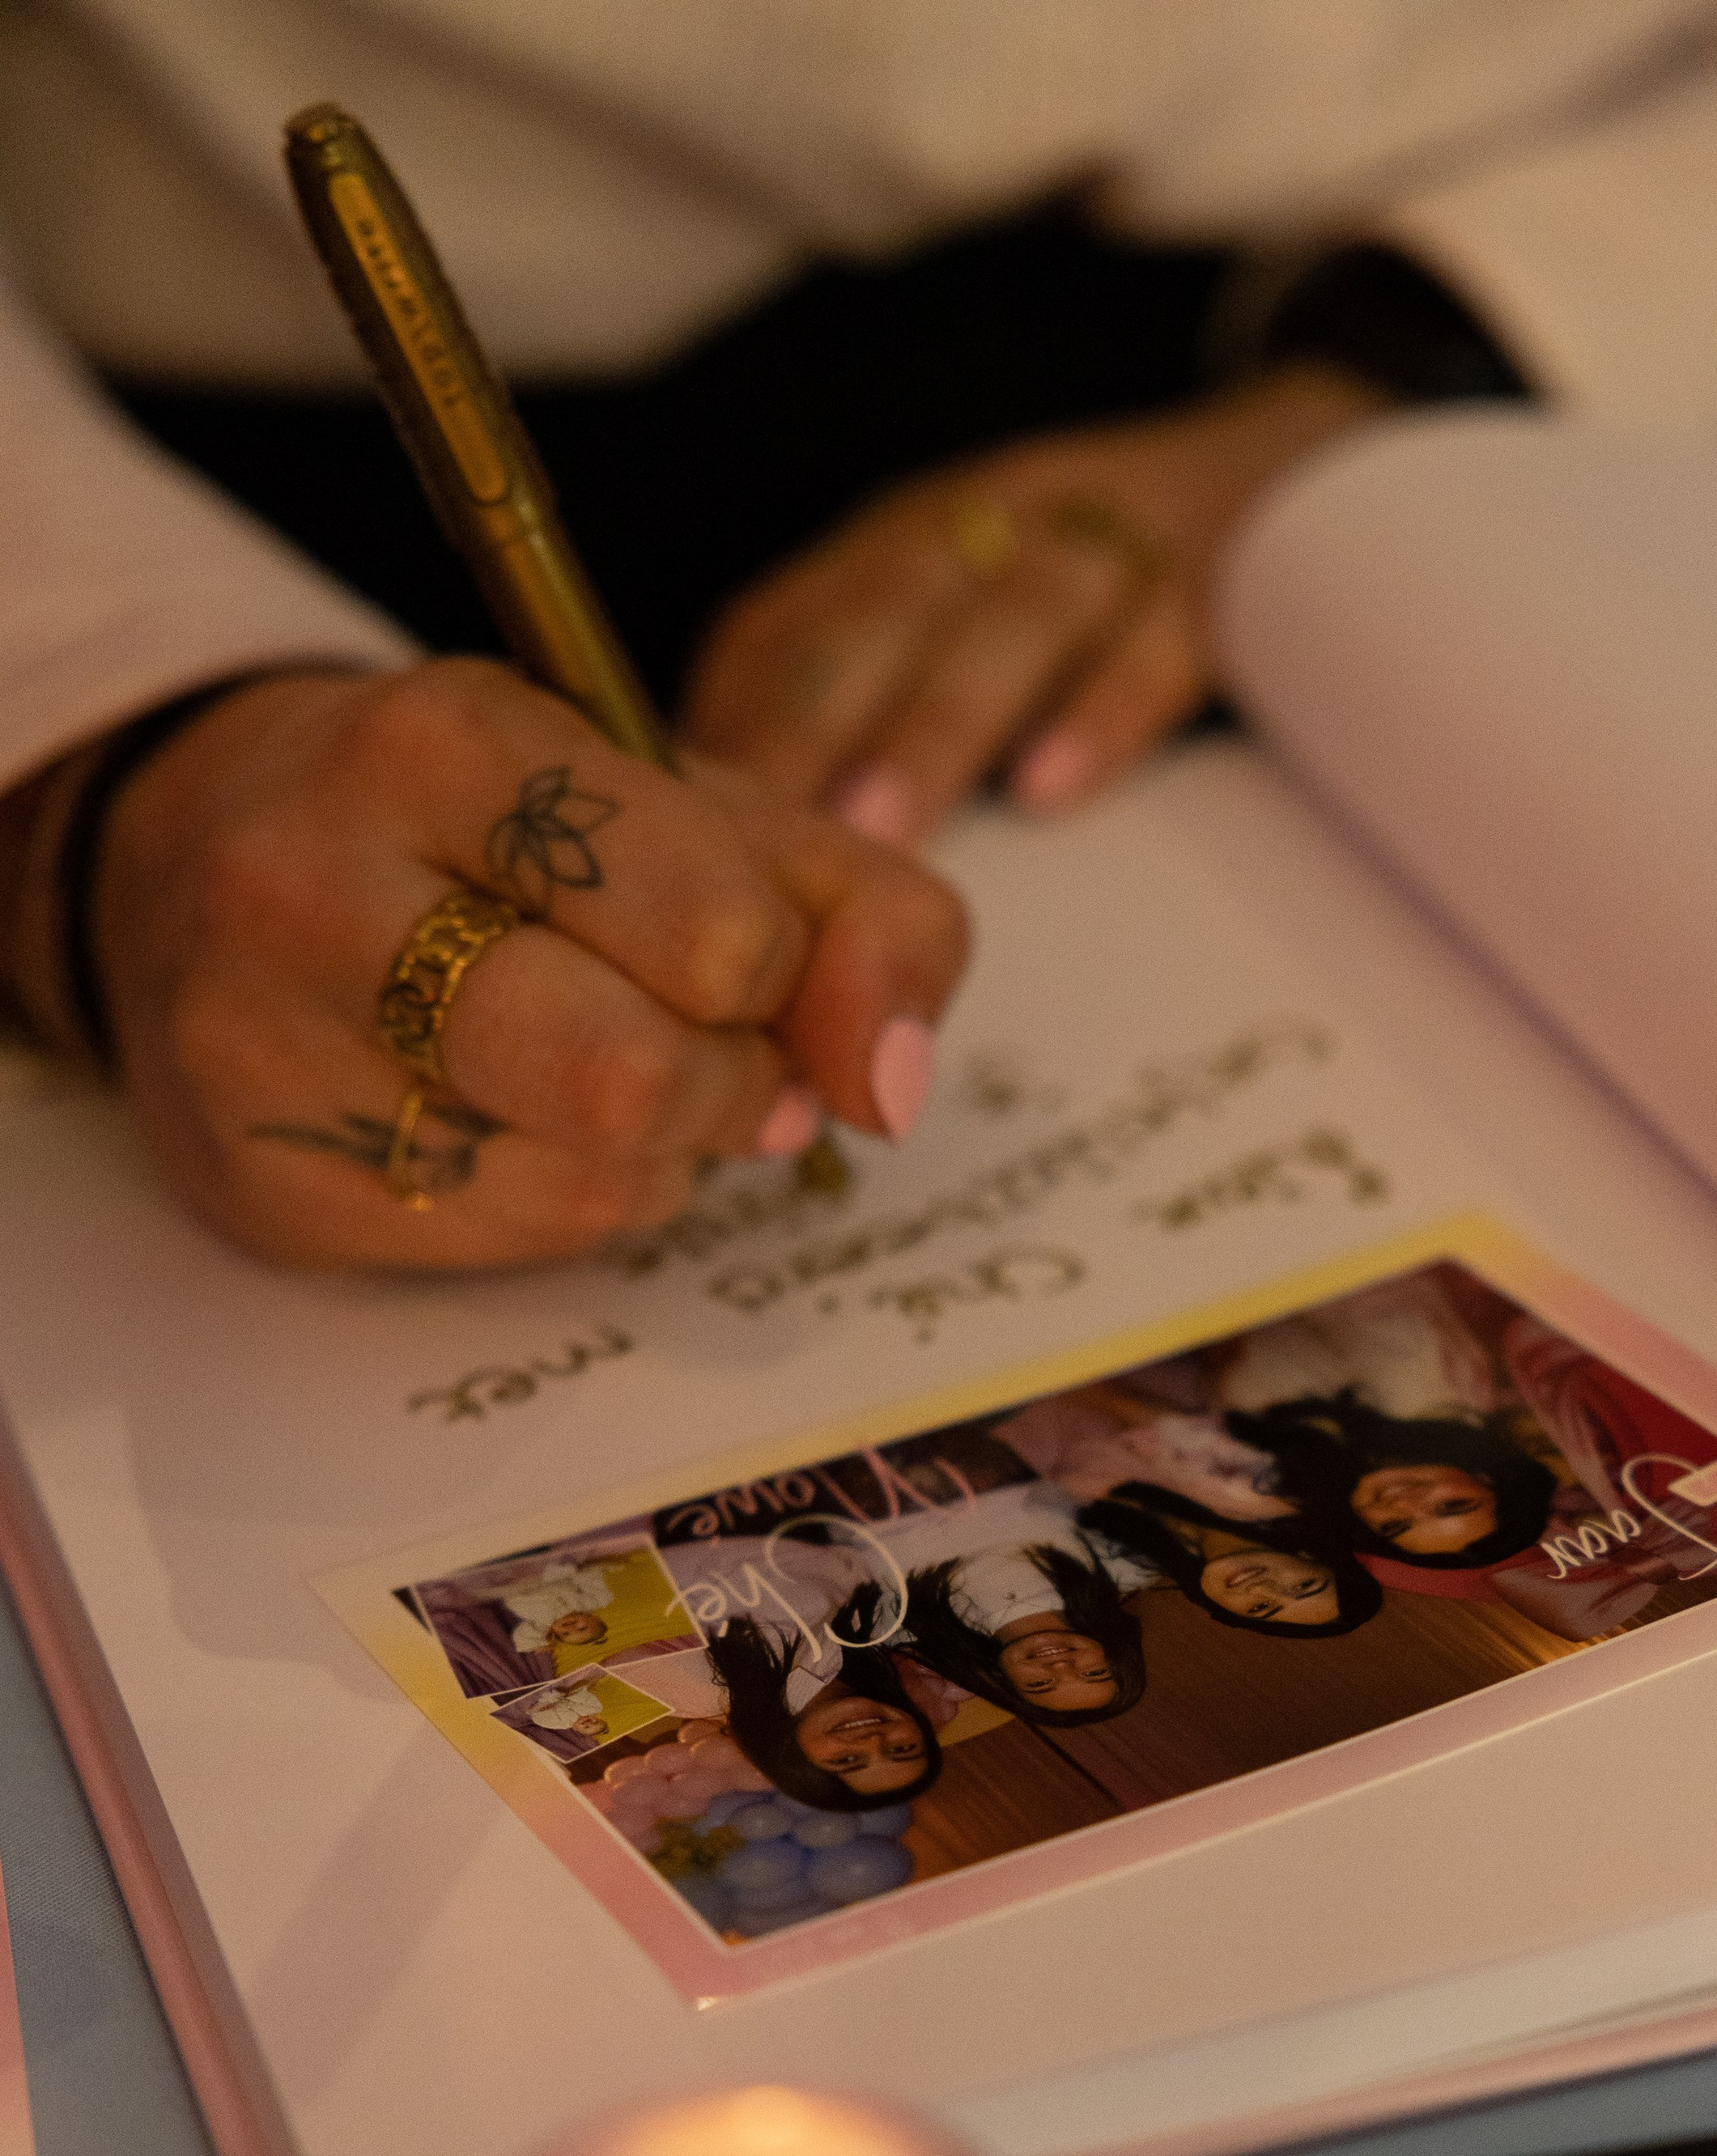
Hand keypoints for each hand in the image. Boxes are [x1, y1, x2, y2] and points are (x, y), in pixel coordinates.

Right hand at [89, 661, 967, 1268]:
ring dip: (660, 1153)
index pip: (720, 932)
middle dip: (728, 1085)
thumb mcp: (707, 813)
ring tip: (603, 1069)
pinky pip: (512, 1246)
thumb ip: (865, 916)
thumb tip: (891, 1088)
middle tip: (707, 1046)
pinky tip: (521, 1125)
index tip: (747, 953)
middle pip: (639, 1078)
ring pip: (587, 1182)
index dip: (778, 971)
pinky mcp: (264, 1186)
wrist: (217, 868)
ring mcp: (263, 1048)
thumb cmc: (506, 837)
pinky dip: (573, 1203)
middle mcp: (314, 884)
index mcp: (440, 742)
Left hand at [685, 366, 1382, 845]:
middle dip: (814, 717)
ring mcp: (1105, 545)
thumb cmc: (1090, 599)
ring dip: (933, 721)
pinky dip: (1105, 708)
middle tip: (757, 835)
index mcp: (903, 553)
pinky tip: (1055, 788)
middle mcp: (988, 527)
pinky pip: (1158, 636)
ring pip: (1008, 617)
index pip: (795, 620)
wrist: (1299, 466)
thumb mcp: (965, 626)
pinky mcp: (1220, 577)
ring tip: (877, 828)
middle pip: (884, 609)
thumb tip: (749, 877)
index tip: (679, 828)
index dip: (734, 719)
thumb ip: (869, 724)